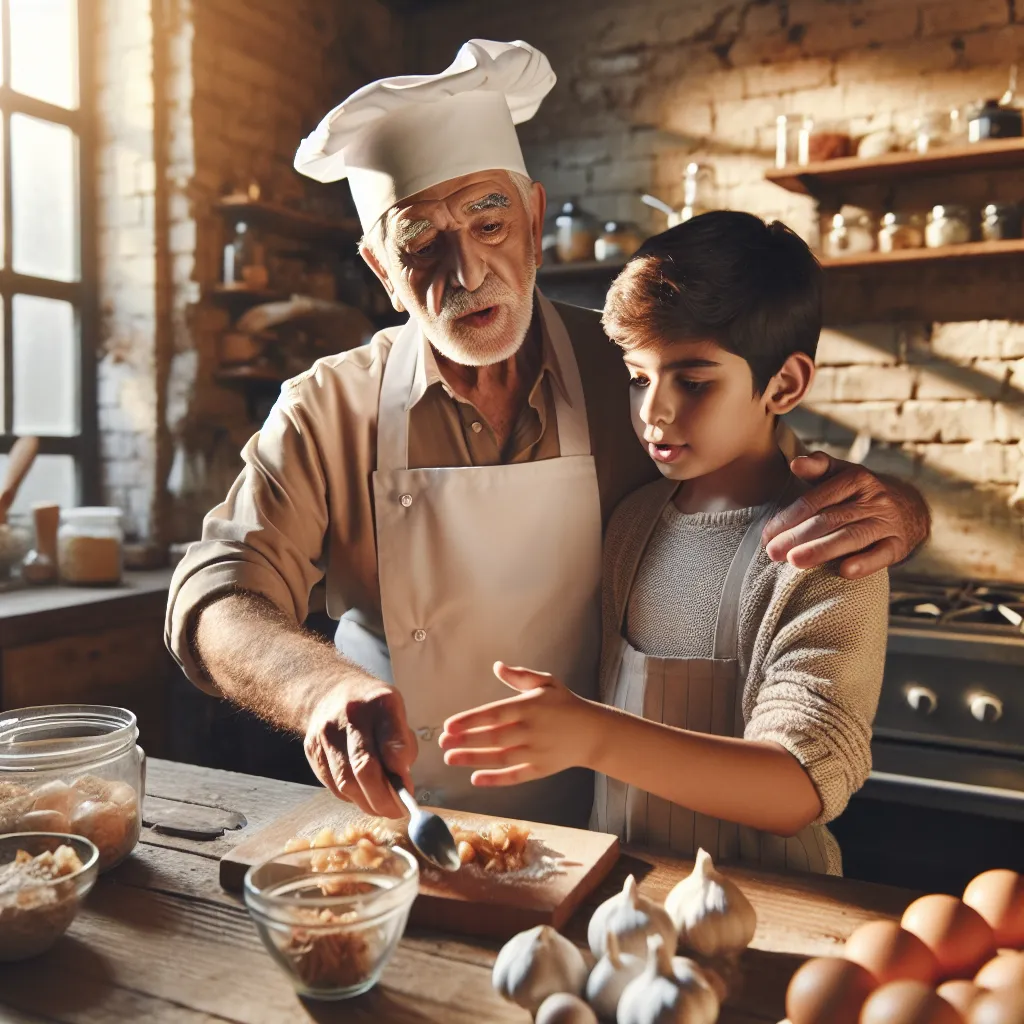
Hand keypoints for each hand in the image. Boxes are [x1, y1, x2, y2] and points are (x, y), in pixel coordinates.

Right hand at [304, 677, 417, 817]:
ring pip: (346, 782)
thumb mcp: (396, 713)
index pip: (392, 739)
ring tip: (382, 808)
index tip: (408, 788)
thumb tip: (402, 784)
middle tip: (397, 811)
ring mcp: (327, 734)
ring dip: (367, 803)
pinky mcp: (312, 750)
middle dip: (383, 798)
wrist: (329, 692)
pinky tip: (362, 795)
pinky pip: (333, 785)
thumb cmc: (371, 708)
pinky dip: (351, 797)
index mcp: (380, 702)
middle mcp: (351, 716)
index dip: (400, 769)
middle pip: (364, 767)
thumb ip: (402, 745)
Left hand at [438, 662, 601, 785]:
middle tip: (441, 743)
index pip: (494, 714)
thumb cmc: (566, 704)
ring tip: (450, 759)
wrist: (594, 732)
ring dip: (473, 759)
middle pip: (493, 737)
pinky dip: (496, 779)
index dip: (471, 720)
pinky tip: (476, 779)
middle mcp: (532, 730)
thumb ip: (520, 676)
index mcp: (530, 706)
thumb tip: (497, 666)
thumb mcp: (547, 682)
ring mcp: (536, 752)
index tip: (449, 724)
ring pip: (500, 758)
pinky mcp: (541, 769)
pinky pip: (515, 776)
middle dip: (465, 740)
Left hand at [763, 452, 930, 578]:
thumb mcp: (842, 473)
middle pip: (830, 519)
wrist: (911, 508)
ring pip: (852, 537)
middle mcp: (873, 499)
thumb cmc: (862, 492)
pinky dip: (864, 563)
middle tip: (773, 552)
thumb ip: (818, 467)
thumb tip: (795, 463)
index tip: (767, 535)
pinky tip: (844, 571)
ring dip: (822, 550)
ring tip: (795, 561)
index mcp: (855, 479)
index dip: (789, 517)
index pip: (816, 500)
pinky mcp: (898, 545)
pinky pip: (882, 555)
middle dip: (798, 536)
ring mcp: (886, 523)